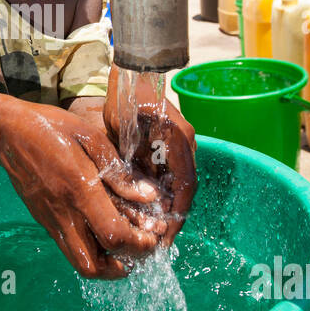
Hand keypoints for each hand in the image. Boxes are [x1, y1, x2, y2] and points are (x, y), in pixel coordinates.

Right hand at [0, 98, 167, 278]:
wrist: (6, 132)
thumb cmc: (51, 127)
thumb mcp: (91, 137)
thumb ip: (119, 171)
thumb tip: (148, 196)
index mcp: (78, 190)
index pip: (112, 235)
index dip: (138, 244)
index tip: (152, 236)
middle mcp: (63, 214)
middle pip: (92, 267)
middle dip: (122, 267)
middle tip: (138, 249)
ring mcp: (50, 221)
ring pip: (79, 264)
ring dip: (107, 264)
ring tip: (124, 245)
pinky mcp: (44, 221)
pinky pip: (70, 248)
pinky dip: (93, 249)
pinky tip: (104, 228)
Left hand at [103, 68, 196, 246]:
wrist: (135, 67)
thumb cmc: (126, 96)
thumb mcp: (122, 131)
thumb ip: (130, 161)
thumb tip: (135, 197)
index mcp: (179, 142)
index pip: (184, 188)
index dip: (175, 217)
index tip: (164, 240)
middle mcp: (187, 144)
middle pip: (183, 190)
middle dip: (171, 218)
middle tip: (155, 243)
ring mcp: (183, 143)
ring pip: (177, 183)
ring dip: (166, 206)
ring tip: (150, 230)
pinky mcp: (173, 142)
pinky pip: (171, 172)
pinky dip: (161, 191)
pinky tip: (146, 206)